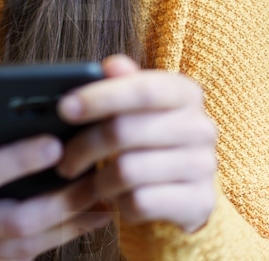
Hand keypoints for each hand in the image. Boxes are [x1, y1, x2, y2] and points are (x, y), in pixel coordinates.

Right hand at [0, 114, 112, 260]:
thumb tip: (20, 124)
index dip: (18, 161)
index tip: (54, 145)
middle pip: (11, 221)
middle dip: (60, 203)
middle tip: (96, 180)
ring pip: (21, 247)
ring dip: (66, 227)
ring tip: (101, 204)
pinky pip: (16, 259)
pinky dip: (50, 241)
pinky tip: (76, 222)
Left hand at [53, 55, 217, 234]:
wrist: (183, 190)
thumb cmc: (147, 138)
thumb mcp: (136, 107)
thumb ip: (122, 84)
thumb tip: (110, 66)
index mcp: (184, 93)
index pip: (143, 89)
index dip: (100, 97)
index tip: (64, 108)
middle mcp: (201, 127)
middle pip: (125, 131)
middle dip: (84, 146)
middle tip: (64, 159)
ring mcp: (204, 166)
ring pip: (128, 171)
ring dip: (98, 180)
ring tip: (88, 182)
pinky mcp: (199, 202)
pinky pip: (140, 202)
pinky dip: (119, 203)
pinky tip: (116, 199)